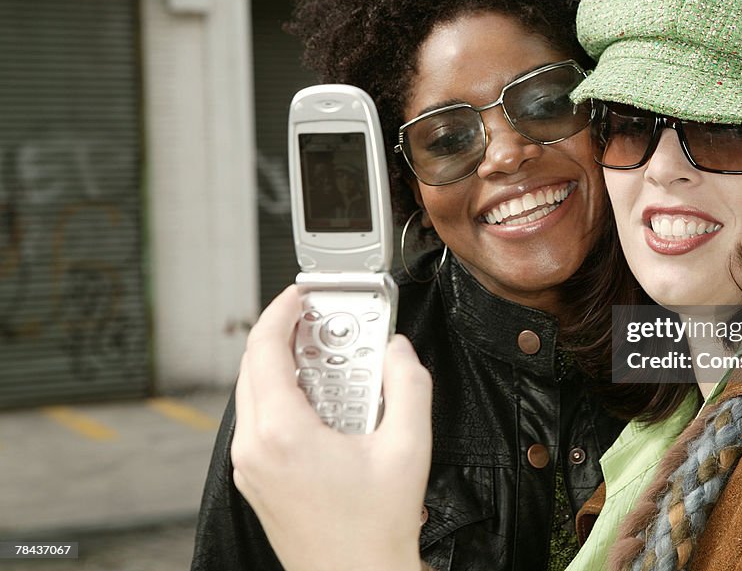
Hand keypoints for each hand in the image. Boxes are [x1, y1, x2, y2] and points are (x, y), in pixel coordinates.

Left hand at [232, 286, 431, 570]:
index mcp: (281, 434)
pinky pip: (260, 421)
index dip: (281, 310)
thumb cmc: (376, 529)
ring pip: (255, 394)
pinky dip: (286, 398)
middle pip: (254, 367)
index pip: (263, 348)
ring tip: (333, 363)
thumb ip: (407, 385)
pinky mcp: (257, 480)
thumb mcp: (408, 446)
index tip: (300, 294)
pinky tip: (326, 403)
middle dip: (287, 335)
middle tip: (325, 323)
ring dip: (287, 367)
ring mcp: (250, 468)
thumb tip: (398, 351)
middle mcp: (254, 449)